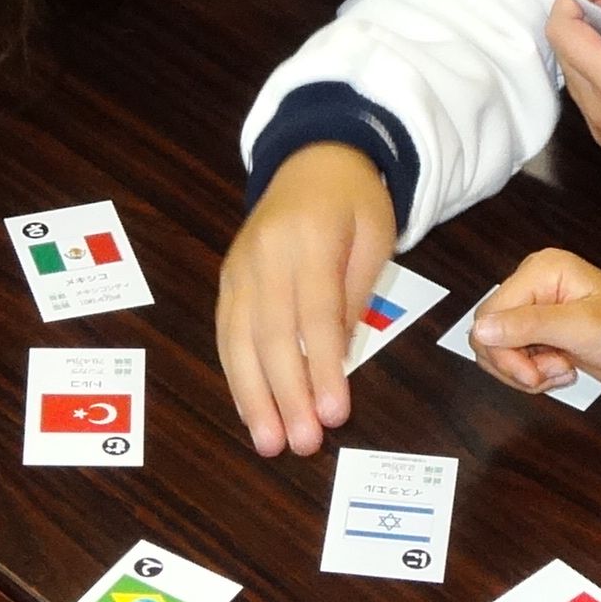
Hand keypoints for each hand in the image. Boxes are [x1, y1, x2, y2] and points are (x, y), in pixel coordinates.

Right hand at [220, 146, 396, 457]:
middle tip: (302, 443)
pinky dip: (235, 376)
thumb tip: (337, 359)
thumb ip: (355, 293)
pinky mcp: (227, 279)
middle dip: (286, 394)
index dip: (324, 367)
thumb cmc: (354, 202)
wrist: (312, 158)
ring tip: (268, 442)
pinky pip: (225, 333)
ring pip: (238, 340)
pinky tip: (248, 411)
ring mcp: (238, 266)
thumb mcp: (375, 236)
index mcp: (308, 237)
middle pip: (272, 334)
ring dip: (253, 397)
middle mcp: (264, 253)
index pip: (316, 313)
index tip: (335, 413)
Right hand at [466, 249, 600, 397]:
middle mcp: (534, 288)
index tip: (532, 375)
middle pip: (489, 334)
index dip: (503, 351)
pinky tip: (563, 372)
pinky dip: (535, 375)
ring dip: (526, 372)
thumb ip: (528, 326)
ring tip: (562, 371)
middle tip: (552, 373)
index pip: (490, 315)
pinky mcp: (545, 336)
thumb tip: (479, 329)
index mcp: (541, 271)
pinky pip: (517, 360)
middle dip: (515, 364)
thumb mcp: (581, 328)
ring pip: (499, 351)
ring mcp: (538, 313)